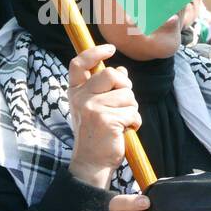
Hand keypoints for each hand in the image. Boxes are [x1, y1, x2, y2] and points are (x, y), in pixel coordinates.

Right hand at [66, 44, 139, 188]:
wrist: (93, 161)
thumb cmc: (97, 133)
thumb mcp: (96, 107)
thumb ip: (106, 89)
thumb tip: (121, 70)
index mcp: (75, 92)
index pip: (79, 63)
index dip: (95, 52)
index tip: (110, 48)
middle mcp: (81, 97)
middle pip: (112, 75)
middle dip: (126, 86)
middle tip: (124, 102)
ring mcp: (92, 107)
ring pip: (128, 95)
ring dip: (132, 109)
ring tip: (122, 121)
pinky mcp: (106, 119)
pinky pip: (133, 112)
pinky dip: (135, 122)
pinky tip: (125, 130)